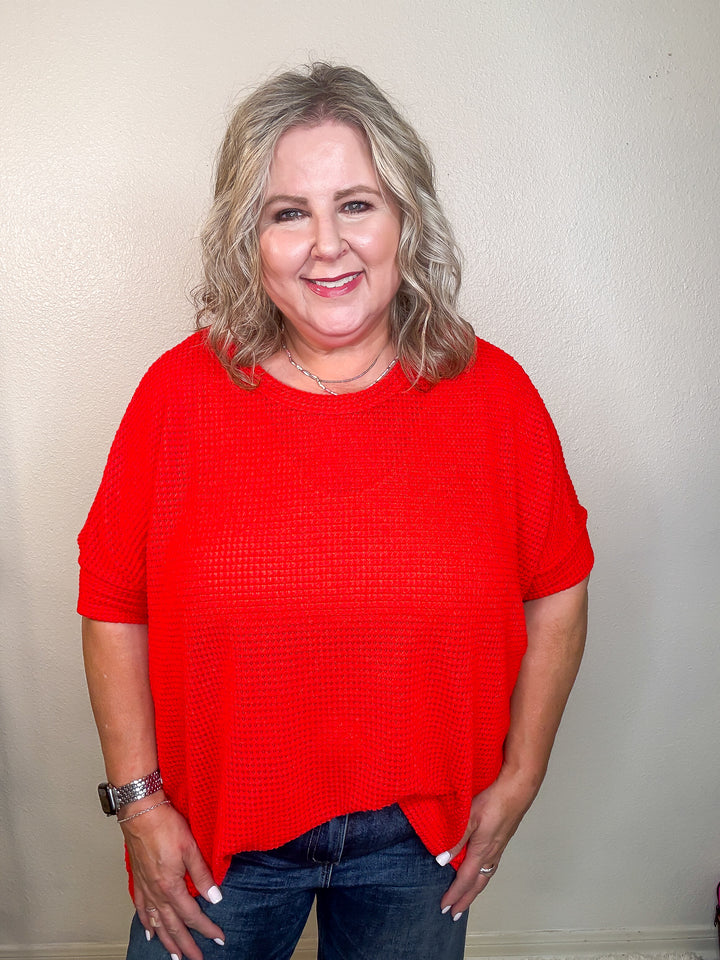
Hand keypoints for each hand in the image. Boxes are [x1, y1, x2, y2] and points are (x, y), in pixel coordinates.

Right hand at [120, 798, 224, 959]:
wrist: (141, 813)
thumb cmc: (165, 825)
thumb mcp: (191, 848)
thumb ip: (202, 874)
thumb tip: (215, 897)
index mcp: (171, 885)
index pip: (192, 914)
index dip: (206, 928)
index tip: (218, 938)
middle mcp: (156, 891)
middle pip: (173, 925)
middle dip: (186, 944)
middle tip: (196, 958)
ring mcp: (145, 887)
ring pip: (157, 921)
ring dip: (166, 940)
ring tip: (174, 955)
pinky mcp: (138, 879)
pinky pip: (142, 908)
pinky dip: (146, 922)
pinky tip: (150, 930)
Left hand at [437, 773, 535, 920]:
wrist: (516, 791)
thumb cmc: (493, 801)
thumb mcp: (468, 818)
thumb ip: (455, 840)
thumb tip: (441, 861)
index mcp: (481, 851)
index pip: (464, 880)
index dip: (454, 895)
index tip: (444, 908)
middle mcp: (491, 854)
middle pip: (477, 884)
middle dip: (465, 900)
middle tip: (455, 914)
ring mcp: (498, 848)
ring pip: (485, 876)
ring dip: (474, 890)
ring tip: (466, 898)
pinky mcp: (501, 840)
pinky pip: (491, 866)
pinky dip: (482, 877)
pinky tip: (480, 872)